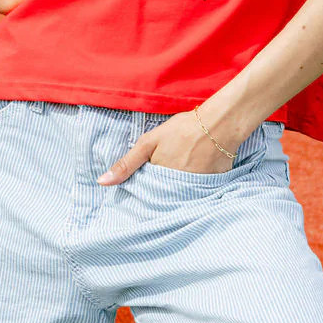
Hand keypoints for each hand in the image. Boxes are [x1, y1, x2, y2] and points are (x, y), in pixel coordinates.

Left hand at [97, 110, 235, 184]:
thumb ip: (126, 164)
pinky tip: (197, 175)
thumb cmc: (183, 129)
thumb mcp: (149, 142)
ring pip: (180, 197)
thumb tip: (102, 183)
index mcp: (158, 180)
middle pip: (162, 198)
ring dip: (177, 191)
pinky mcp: (211, 189)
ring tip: (182, 175)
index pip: (145, 194)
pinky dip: (196, 189)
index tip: (146, 183)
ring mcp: (194, 191)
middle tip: (168, 174)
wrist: (220, 124)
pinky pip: (198, 195)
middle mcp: (175, 190)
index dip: (144, 189)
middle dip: (160, 192)